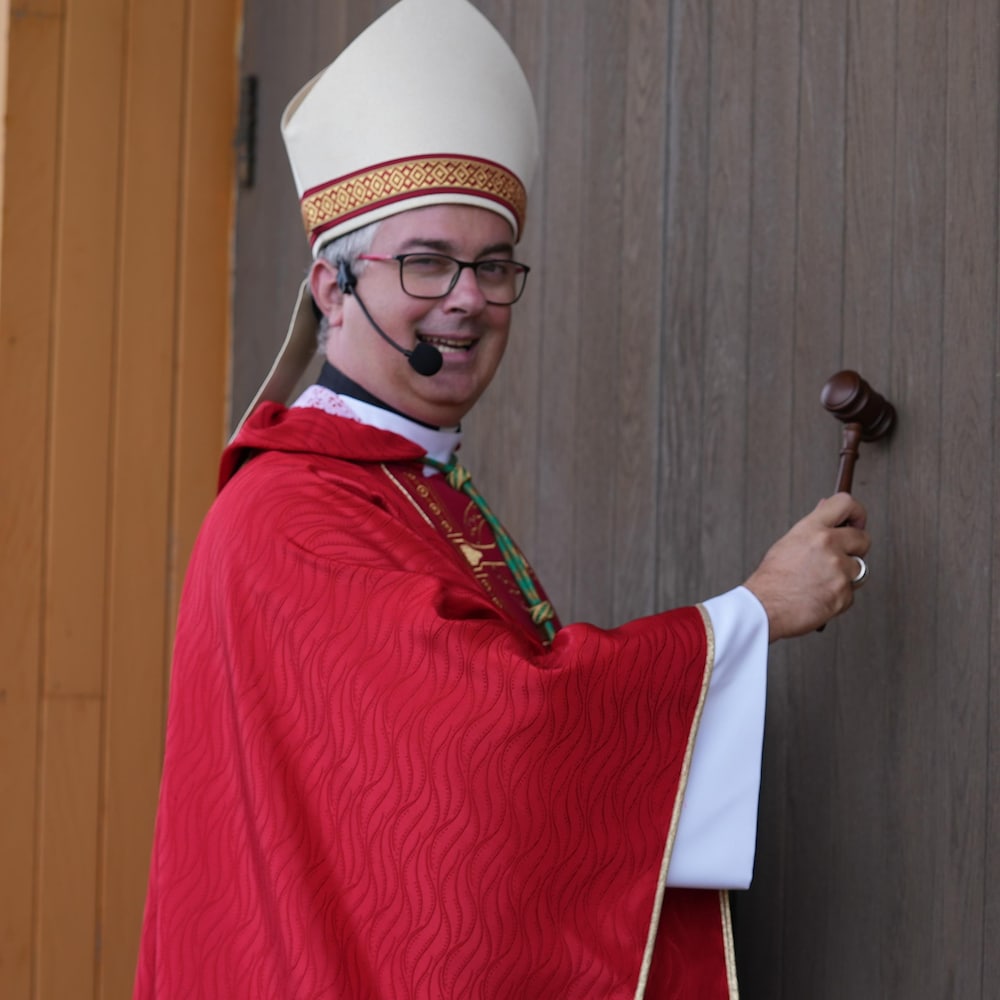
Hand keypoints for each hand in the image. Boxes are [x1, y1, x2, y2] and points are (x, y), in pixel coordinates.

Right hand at [743, 493, 869, 641]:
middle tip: (841, 556)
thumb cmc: (771, 579)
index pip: (845, 504)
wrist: (765, 607)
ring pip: (860, 568)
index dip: (856, 513)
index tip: (856, 521)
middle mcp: (828, 545)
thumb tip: (828, 510)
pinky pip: (851, 592)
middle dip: (855, 548)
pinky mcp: (844, 593)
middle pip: (863, 538)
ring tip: (822, 581)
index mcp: (812, 529)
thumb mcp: (789, 543)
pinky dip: (839, 596)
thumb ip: (814, 527)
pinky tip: (820, 595)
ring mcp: (839, 570)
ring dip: (846, 575)